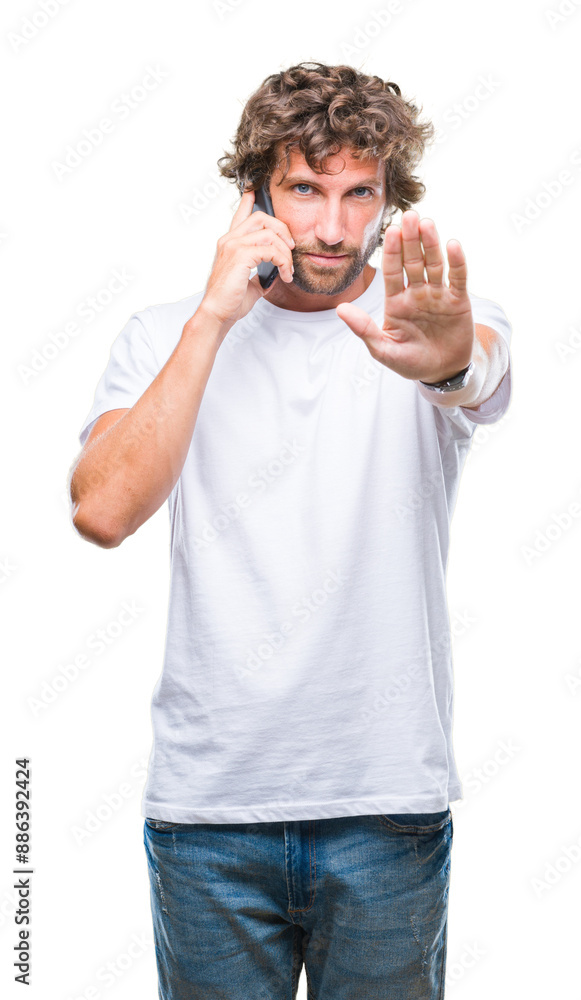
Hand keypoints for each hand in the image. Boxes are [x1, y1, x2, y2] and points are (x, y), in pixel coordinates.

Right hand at [200, 189, 294, 333]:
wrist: (218, 314)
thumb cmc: (230, 301)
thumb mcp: (250, 283)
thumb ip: (261, 273)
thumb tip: (276, 273)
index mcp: (230, 244)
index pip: (240, 216)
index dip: (248, 202)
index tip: (253, 191)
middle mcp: (229, 240)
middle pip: (261, 217)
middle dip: (282, 229)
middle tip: (291, 248)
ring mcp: (233, 246)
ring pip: (270, 233)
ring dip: (286, 252)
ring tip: (289, 269)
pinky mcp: (240, 256)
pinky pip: (271, 250)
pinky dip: (283, 261)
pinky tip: (285, 274)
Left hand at [335, 210, 475, 382]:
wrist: (441, 373)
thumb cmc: (410, 362)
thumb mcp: (384, 350)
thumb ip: (364, 329)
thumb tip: (340, 309)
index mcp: (396, 301)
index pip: (392, 271)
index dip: (392, 252)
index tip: (391, 231)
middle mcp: (416, 293)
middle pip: (413, 261)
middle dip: (411, 239)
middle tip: (409, 215)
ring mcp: (438, 295)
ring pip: (434, 264)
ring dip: (431, 244)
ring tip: (427, 223)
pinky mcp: (458, 301)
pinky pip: (457, 278)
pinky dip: (457, 262)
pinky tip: (453, 244)